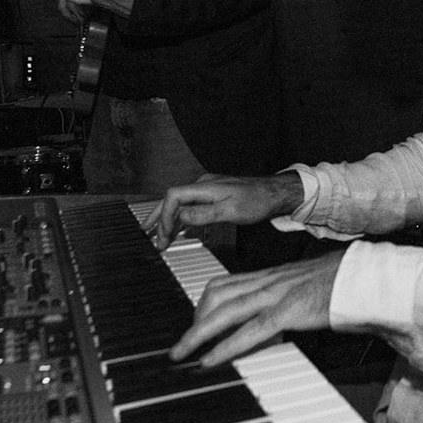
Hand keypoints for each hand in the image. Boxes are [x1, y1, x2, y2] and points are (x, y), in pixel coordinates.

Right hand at [153, 172, 303, 246]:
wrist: (275, 193)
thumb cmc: (256, 201)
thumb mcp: (230, 211)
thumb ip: (204, 214)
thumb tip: (181, 218)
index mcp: (204, 187)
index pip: (173, 198)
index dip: (165, 216)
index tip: (164, 234)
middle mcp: (203, 186)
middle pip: (171, 200)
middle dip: (158, 218)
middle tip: (148, 234)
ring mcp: (208, 191)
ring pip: (180, 204)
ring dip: (169, 220)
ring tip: (159, 236)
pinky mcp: (214, 197)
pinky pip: (190, 207)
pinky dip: (181, 218)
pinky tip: (179, 229)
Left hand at [168, 252, 343, 366]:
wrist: (367, 278)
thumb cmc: (343, 284)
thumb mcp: (306, 288)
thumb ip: (287, 300)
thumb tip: (276, 318)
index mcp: (272, 275)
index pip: (225, 284)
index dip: (203, 304)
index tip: (194, 322)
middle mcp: (269, 281)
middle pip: (216, 295)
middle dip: (194, 320)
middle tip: (181, 344)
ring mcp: (278, 294)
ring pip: (225, 311)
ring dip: (198, 334)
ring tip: (184, 353)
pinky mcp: (291, 311)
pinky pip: (251, 330)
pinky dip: (226, 346)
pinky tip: (211, 360)